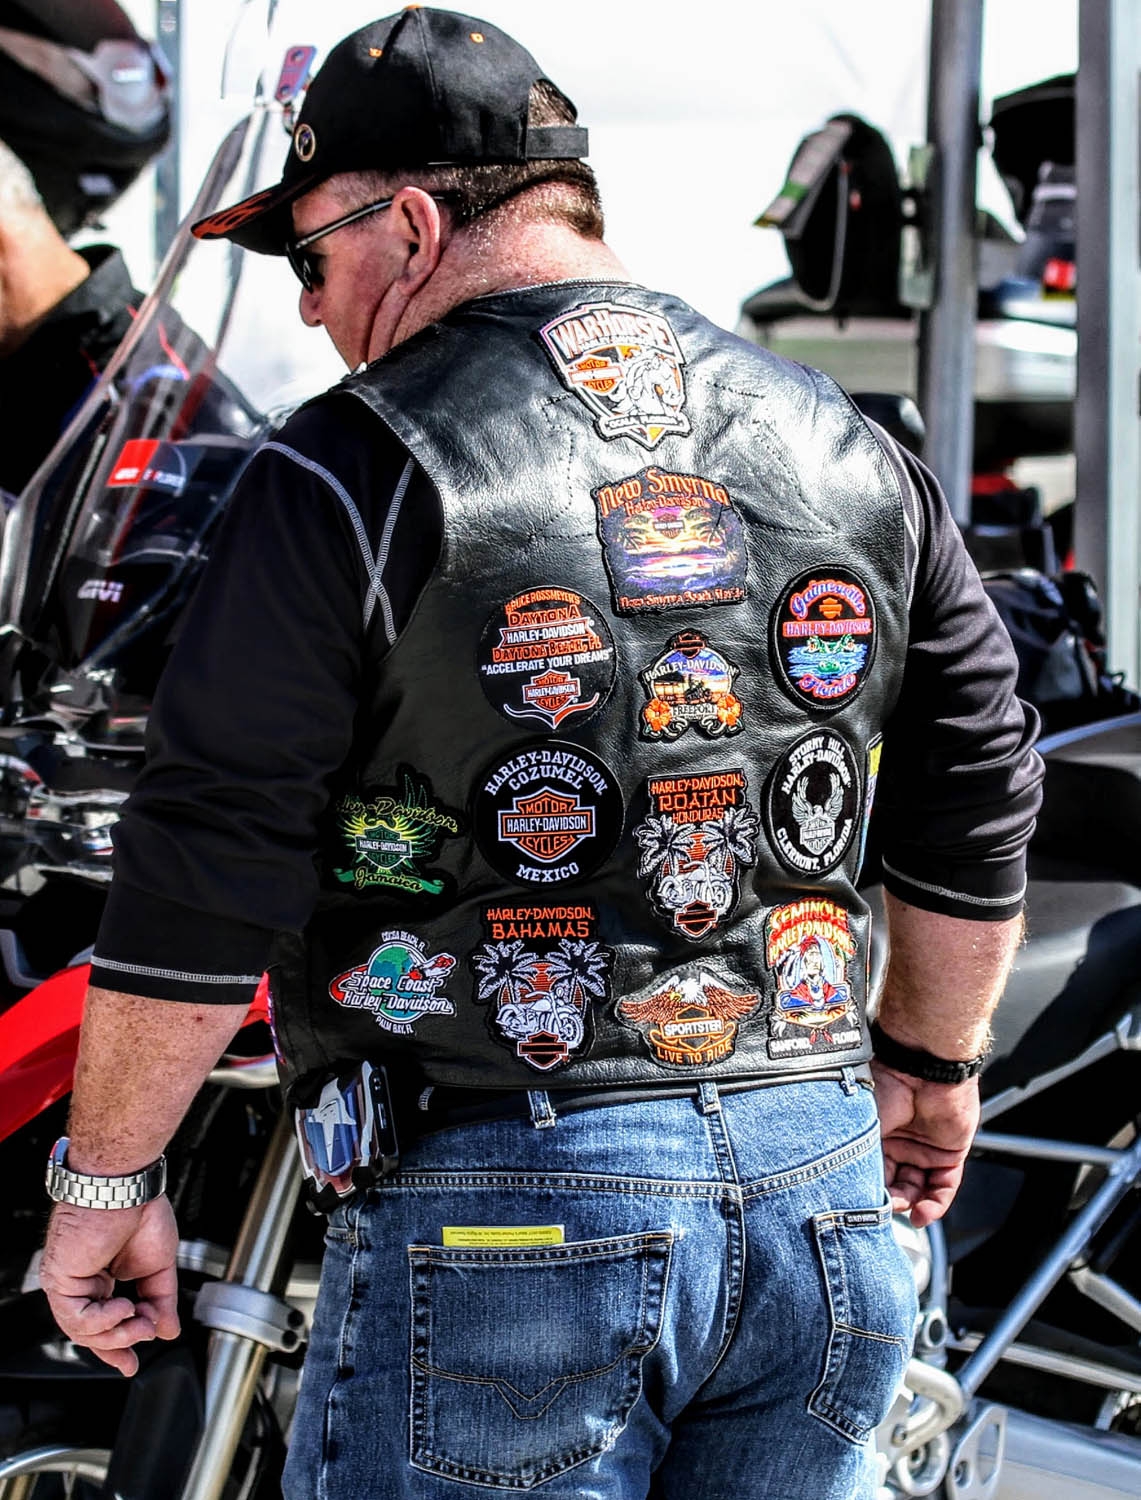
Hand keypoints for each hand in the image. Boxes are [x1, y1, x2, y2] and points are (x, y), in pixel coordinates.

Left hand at [40, 1195, 180, 1374]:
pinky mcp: (61, 1279)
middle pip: (90, 1334)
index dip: (119, 1346)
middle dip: (117, 1347)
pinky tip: (123, 1308)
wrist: (128, 1189)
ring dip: (118, 1334)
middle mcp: (81, 1283)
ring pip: (83, 1332)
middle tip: (139, 1348)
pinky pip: (77, 1318)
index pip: (104, 1324)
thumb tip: (168, 1329)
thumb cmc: (139, 1211)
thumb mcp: (159, 1266)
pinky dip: (104, 1321)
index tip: (131, 1362)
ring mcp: (69, 1282)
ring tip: (141, 1323)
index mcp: (100, 1279)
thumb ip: (161, 1300)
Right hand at [872, 1061, 979, 1227]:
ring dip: (914, 1206)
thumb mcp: (863, 1127)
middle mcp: (898, 1142)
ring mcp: (924, 1148)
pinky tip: (924, 1213)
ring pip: (920, 1189)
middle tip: (886, 1209)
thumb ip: (861, 1161)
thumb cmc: (884, 1084)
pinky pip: (944, 1185)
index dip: (868, 1191)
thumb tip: (853, 1193)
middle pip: (895, 1184)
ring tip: (908, 1214)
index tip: (862, 1207)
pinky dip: (936, 1203)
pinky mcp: (950, 1152)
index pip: (871, 1172)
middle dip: (892, 1201)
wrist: (922, 1065)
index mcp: (872, 1134)